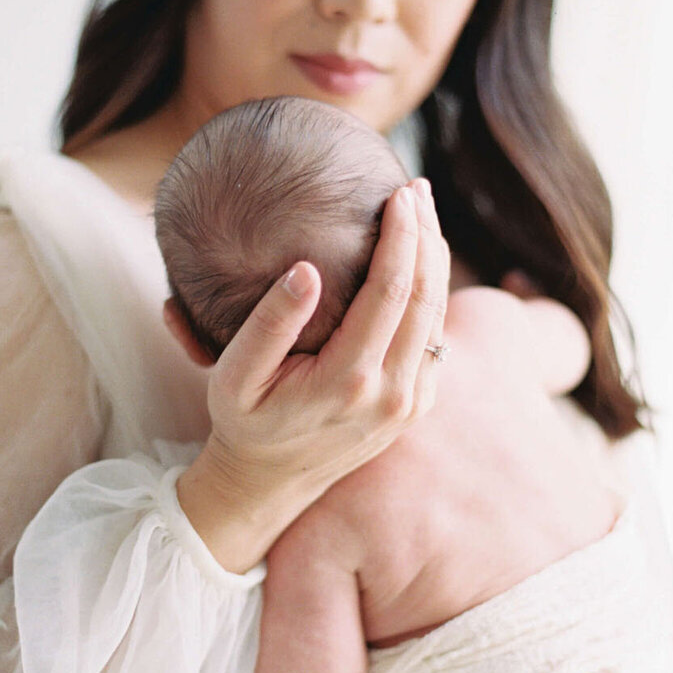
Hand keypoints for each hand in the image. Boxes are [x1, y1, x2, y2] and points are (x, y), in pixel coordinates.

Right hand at [177, 179, 448, 570]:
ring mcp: (411, 403)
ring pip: (438, 316)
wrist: (269, 485)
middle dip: (426, 235)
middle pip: (426, 297)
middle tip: (416, 188)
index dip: (401, 238)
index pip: (390, 293)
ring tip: (423, 210)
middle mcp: (392, 394)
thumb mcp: (233, 377)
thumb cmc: (244, 423)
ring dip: (435, 258)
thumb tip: (304, 270)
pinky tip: (420, 259)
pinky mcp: (417, 405)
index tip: (400, 194)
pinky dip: (432, 291)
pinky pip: (435, 337)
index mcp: (349, 380)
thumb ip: (268, 325)